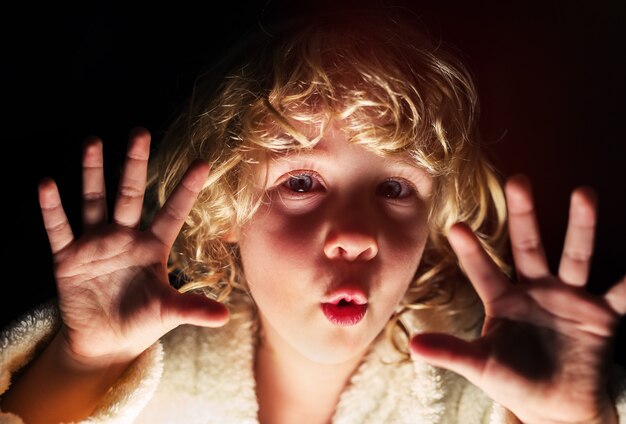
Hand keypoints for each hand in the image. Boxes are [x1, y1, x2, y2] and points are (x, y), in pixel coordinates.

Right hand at [39, 128, 228, 365]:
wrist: (106, 342)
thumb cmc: (142, 322)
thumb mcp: (168, 312)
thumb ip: (193, 309)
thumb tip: (226, 317)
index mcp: (153, 247)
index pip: (172, 212)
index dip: (186, 190)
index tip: (203, 163)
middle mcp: (125, 237)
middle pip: (130, 194)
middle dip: (134, 164)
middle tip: (140, 133)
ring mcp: (95, 244)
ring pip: (94, 201)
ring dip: (92, 173)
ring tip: (93, 142)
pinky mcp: (68, 258)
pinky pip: (59, 229)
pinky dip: (52, 209)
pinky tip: (47, 184)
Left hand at [410, 174, 623, 423]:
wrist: (556, 406)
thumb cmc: (514, 382)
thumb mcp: (481, 366)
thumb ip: (452, 353)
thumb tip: (413, 346)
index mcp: (503, 300)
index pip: (483, 270)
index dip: (471, 251)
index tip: (455, 226)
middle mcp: (535, 290)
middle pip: (528, 246)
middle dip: (524, 215)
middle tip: (518, 180)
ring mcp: (569, 298)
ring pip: (575, 255)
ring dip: (580, 226)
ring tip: (583, 193)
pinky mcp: (601, 315)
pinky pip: (621, 294)